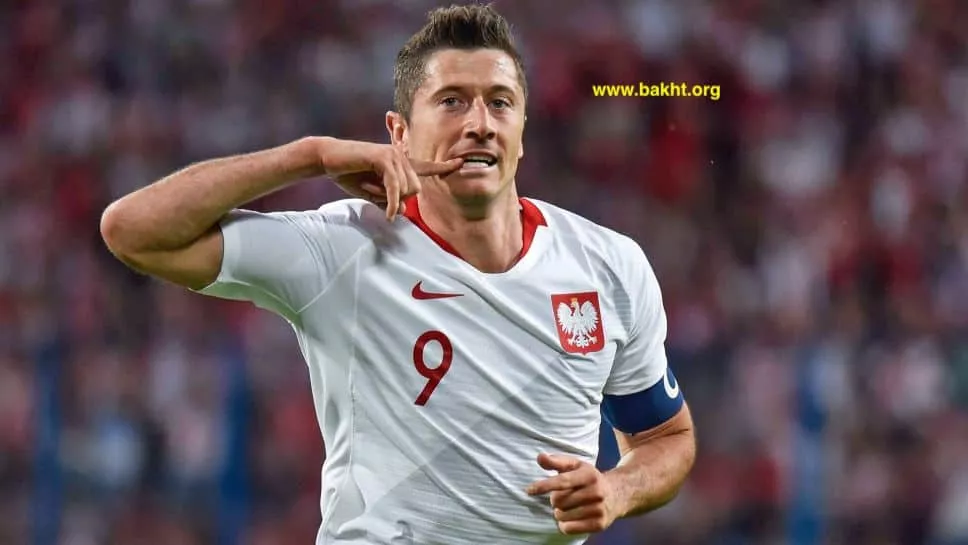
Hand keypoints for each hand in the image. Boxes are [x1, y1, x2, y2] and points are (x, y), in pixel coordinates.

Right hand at [315, 137, 462, 219]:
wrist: (328, 160)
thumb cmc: (350, 175)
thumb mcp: (373, 194)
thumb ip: (389, 201)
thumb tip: (402, 210)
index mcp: (400, 163)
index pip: (426, 167)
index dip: (444, 167)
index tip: (461, 163)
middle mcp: (400, 156)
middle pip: (416, 189)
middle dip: (399, 199)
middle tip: (376, 193)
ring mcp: (393, 156)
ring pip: (407, 189)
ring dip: (388, 198)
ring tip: (368, 187)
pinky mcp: (383, 159)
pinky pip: (395, 187)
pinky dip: (392, 203)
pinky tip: (389, 215)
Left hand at [526, 453, 619, 534]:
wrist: (617, 495)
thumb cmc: (589, 479)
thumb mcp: (575, 466)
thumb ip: (556, 461)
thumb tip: (540, 457)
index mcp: (589, 475)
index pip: (562, 481)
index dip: (544, 485)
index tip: (529, 490)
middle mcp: (596, 492)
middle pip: (558, 501)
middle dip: (555, 499)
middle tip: (564, 496)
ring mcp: (598, 509)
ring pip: (561, 516)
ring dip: (559, 513)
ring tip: (569, 507)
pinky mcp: (599, 525)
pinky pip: (568, 529)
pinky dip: (564, 525)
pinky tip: (572, 517)